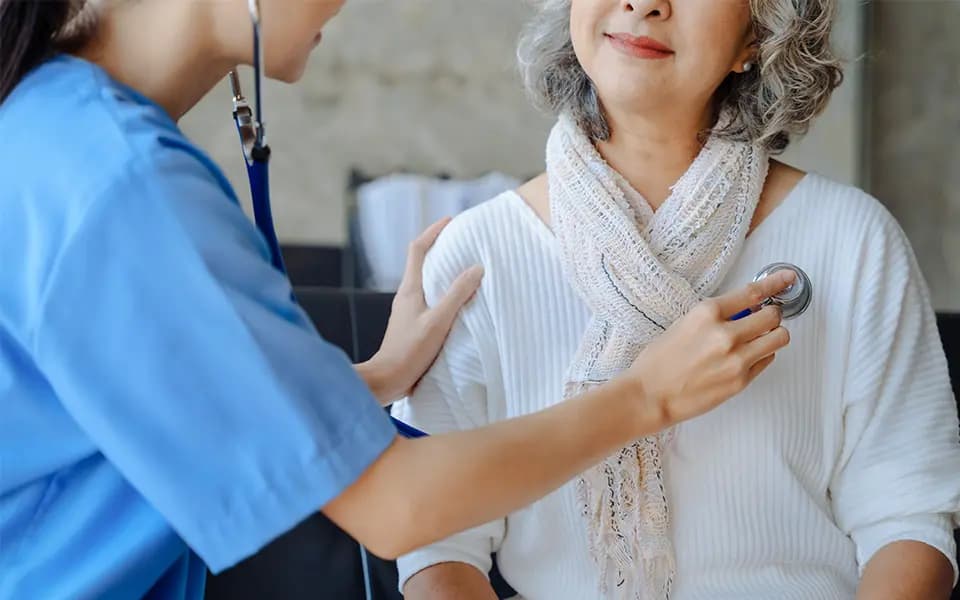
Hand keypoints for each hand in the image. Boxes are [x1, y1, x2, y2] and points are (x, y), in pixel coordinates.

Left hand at [358, 218, 483, 404]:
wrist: (387, 380)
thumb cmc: (410, 351)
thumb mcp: (438, 321)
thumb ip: (456, 294)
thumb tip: (476, 268)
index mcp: (410, 289)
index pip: (418, 249)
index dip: (433, 232)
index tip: (450, 222)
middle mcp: (406, 296)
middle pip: (422, 263)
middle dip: (441, 249)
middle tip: (464, 244)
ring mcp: (408, 311)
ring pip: (426, 283)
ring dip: (443, 273)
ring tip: (465, 271)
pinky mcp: (412, 326)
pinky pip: (429, 301)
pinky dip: (444, 294)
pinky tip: (458, 304)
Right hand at [626, 269, 796, 427]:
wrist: (649, 396)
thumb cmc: (658, 361)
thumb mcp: (683, 324)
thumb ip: (714, 316)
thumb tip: (743, 310)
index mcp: (707, 313)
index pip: (753, 292)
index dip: (776, 284)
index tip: (788, 279)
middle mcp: (725, 334)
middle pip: (772, 316)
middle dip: (772, 314)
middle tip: (765, 317)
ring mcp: (736, 359)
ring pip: (778, 338)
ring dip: (773, 334)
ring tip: (759, 338)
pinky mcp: (741, 381)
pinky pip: (767, 360)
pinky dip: (762, 355)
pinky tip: (746, 357)